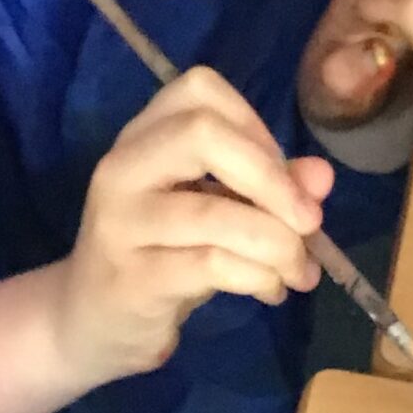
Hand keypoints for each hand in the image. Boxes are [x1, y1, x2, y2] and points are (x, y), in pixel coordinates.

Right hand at [53, 68, 334, 385]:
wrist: (91, 322)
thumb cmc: (160, 255)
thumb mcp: (214, 210)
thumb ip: (266, 186)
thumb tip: (321, 178)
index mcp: (143, 137)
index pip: (200, 90)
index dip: (255, 127)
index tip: (282, 177)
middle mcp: (123, 168)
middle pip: (203, 133)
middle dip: (272, 179)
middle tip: (309, 222)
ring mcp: (121, 223)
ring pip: (215, 212)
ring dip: (277, 244)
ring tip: (299, 272)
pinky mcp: (132, 278)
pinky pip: (212, 265)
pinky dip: (258, 277)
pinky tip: (271, 290)